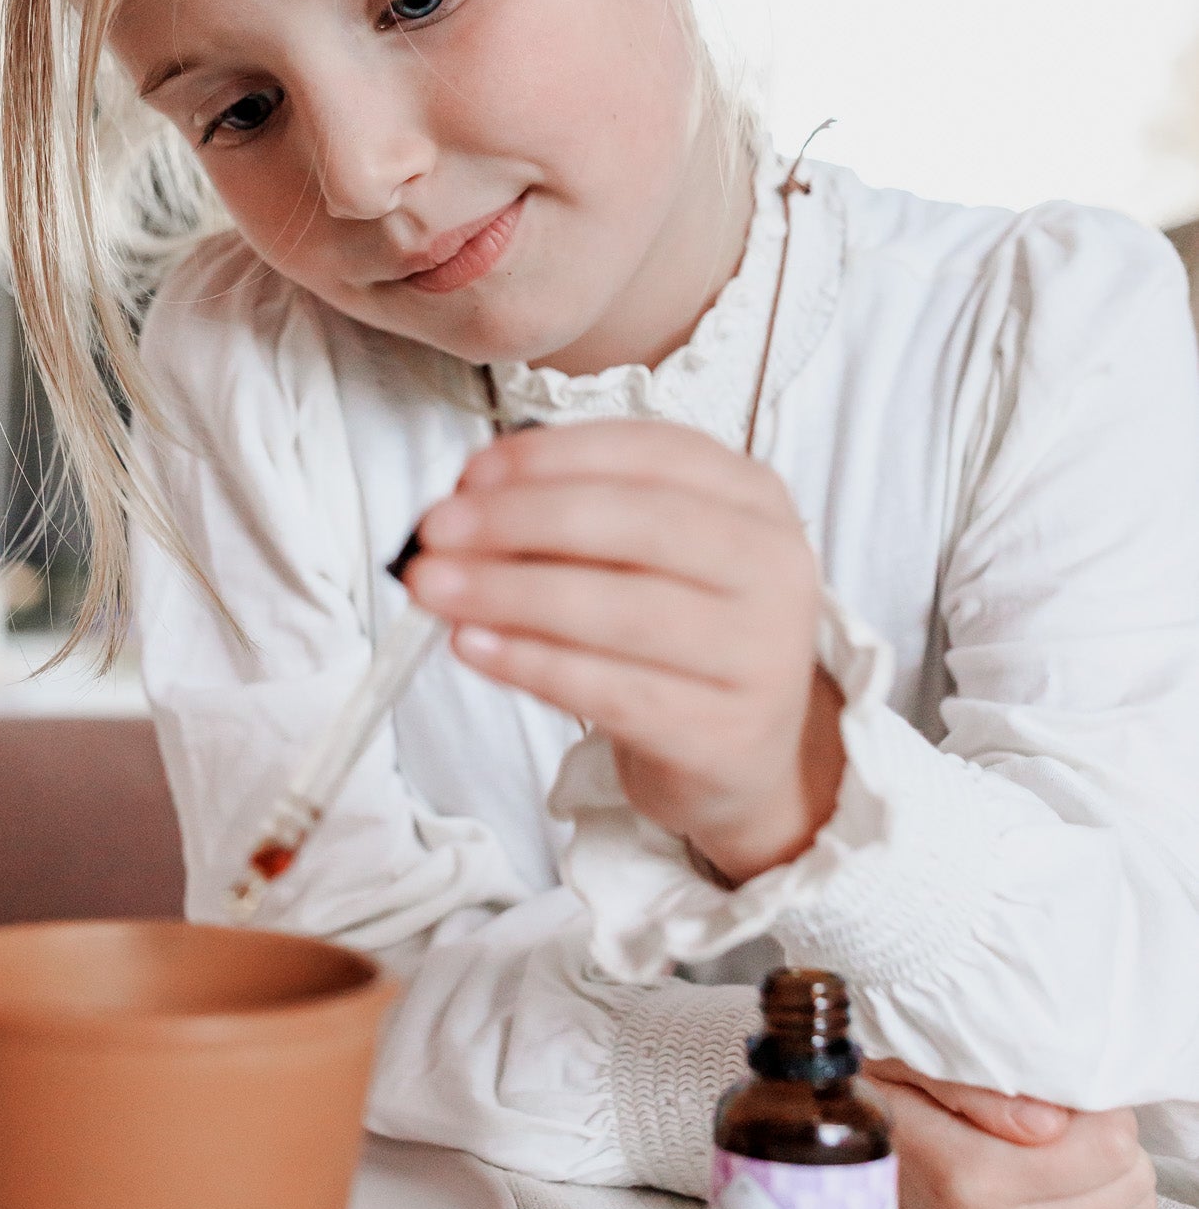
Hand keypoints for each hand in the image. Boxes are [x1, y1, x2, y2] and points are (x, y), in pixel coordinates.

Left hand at [406, 421, 842, 880]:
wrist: (743, 755)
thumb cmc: (675, 637)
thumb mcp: (645, 559)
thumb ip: (572, 519)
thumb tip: (467, 501)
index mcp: (754, 500)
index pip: (651, 453)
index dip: (553, 457)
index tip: (470, 474)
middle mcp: (774, 567)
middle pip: (637, 525)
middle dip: (521, 520)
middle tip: (436, 531)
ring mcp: (761, 655)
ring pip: (623, 610)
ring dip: (511, 593)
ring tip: (434, 588)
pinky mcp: (726, 733)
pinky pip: (614, 691)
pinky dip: (532, 664)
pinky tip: (473, 646)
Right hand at [863, 1060, 1174, 1208]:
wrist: (866, 1165)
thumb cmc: (900, 1103)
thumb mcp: (919, 1065)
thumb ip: (980, 1088)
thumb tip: (1050, 1125)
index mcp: (971, 1178)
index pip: (1107, 1147)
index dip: (1099, 1110)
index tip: (1062, 1099)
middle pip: (1130, 1179)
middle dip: (1110, 1142)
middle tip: (1064, 1128)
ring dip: (1116, 1181)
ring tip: (1065, 1161)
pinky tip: (1086, 1200)